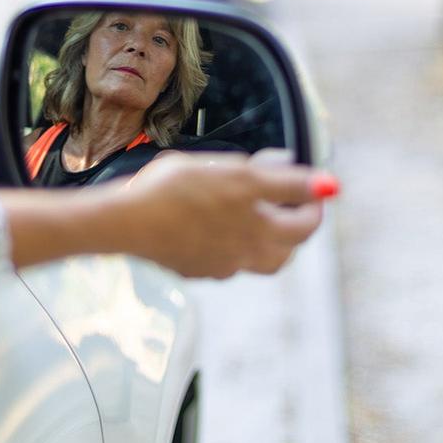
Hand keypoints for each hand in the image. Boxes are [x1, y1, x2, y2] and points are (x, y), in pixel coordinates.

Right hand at [109, 152, 331, 278]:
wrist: (126, 222)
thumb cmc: (173, 190)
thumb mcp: (232, 171)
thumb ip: (276, 177)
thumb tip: (312, 178)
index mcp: (259, 227)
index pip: (307, 221)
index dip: (314, 201)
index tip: (315, 188)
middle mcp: (246, 252)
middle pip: (288, 249)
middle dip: (298, 226)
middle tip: (292, 204)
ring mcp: (222, 265)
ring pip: (262, 260)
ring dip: (271, 242)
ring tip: (261, 219)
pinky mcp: (199, 271)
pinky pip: (229, 263)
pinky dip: (236, 247)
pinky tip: (221, 228)